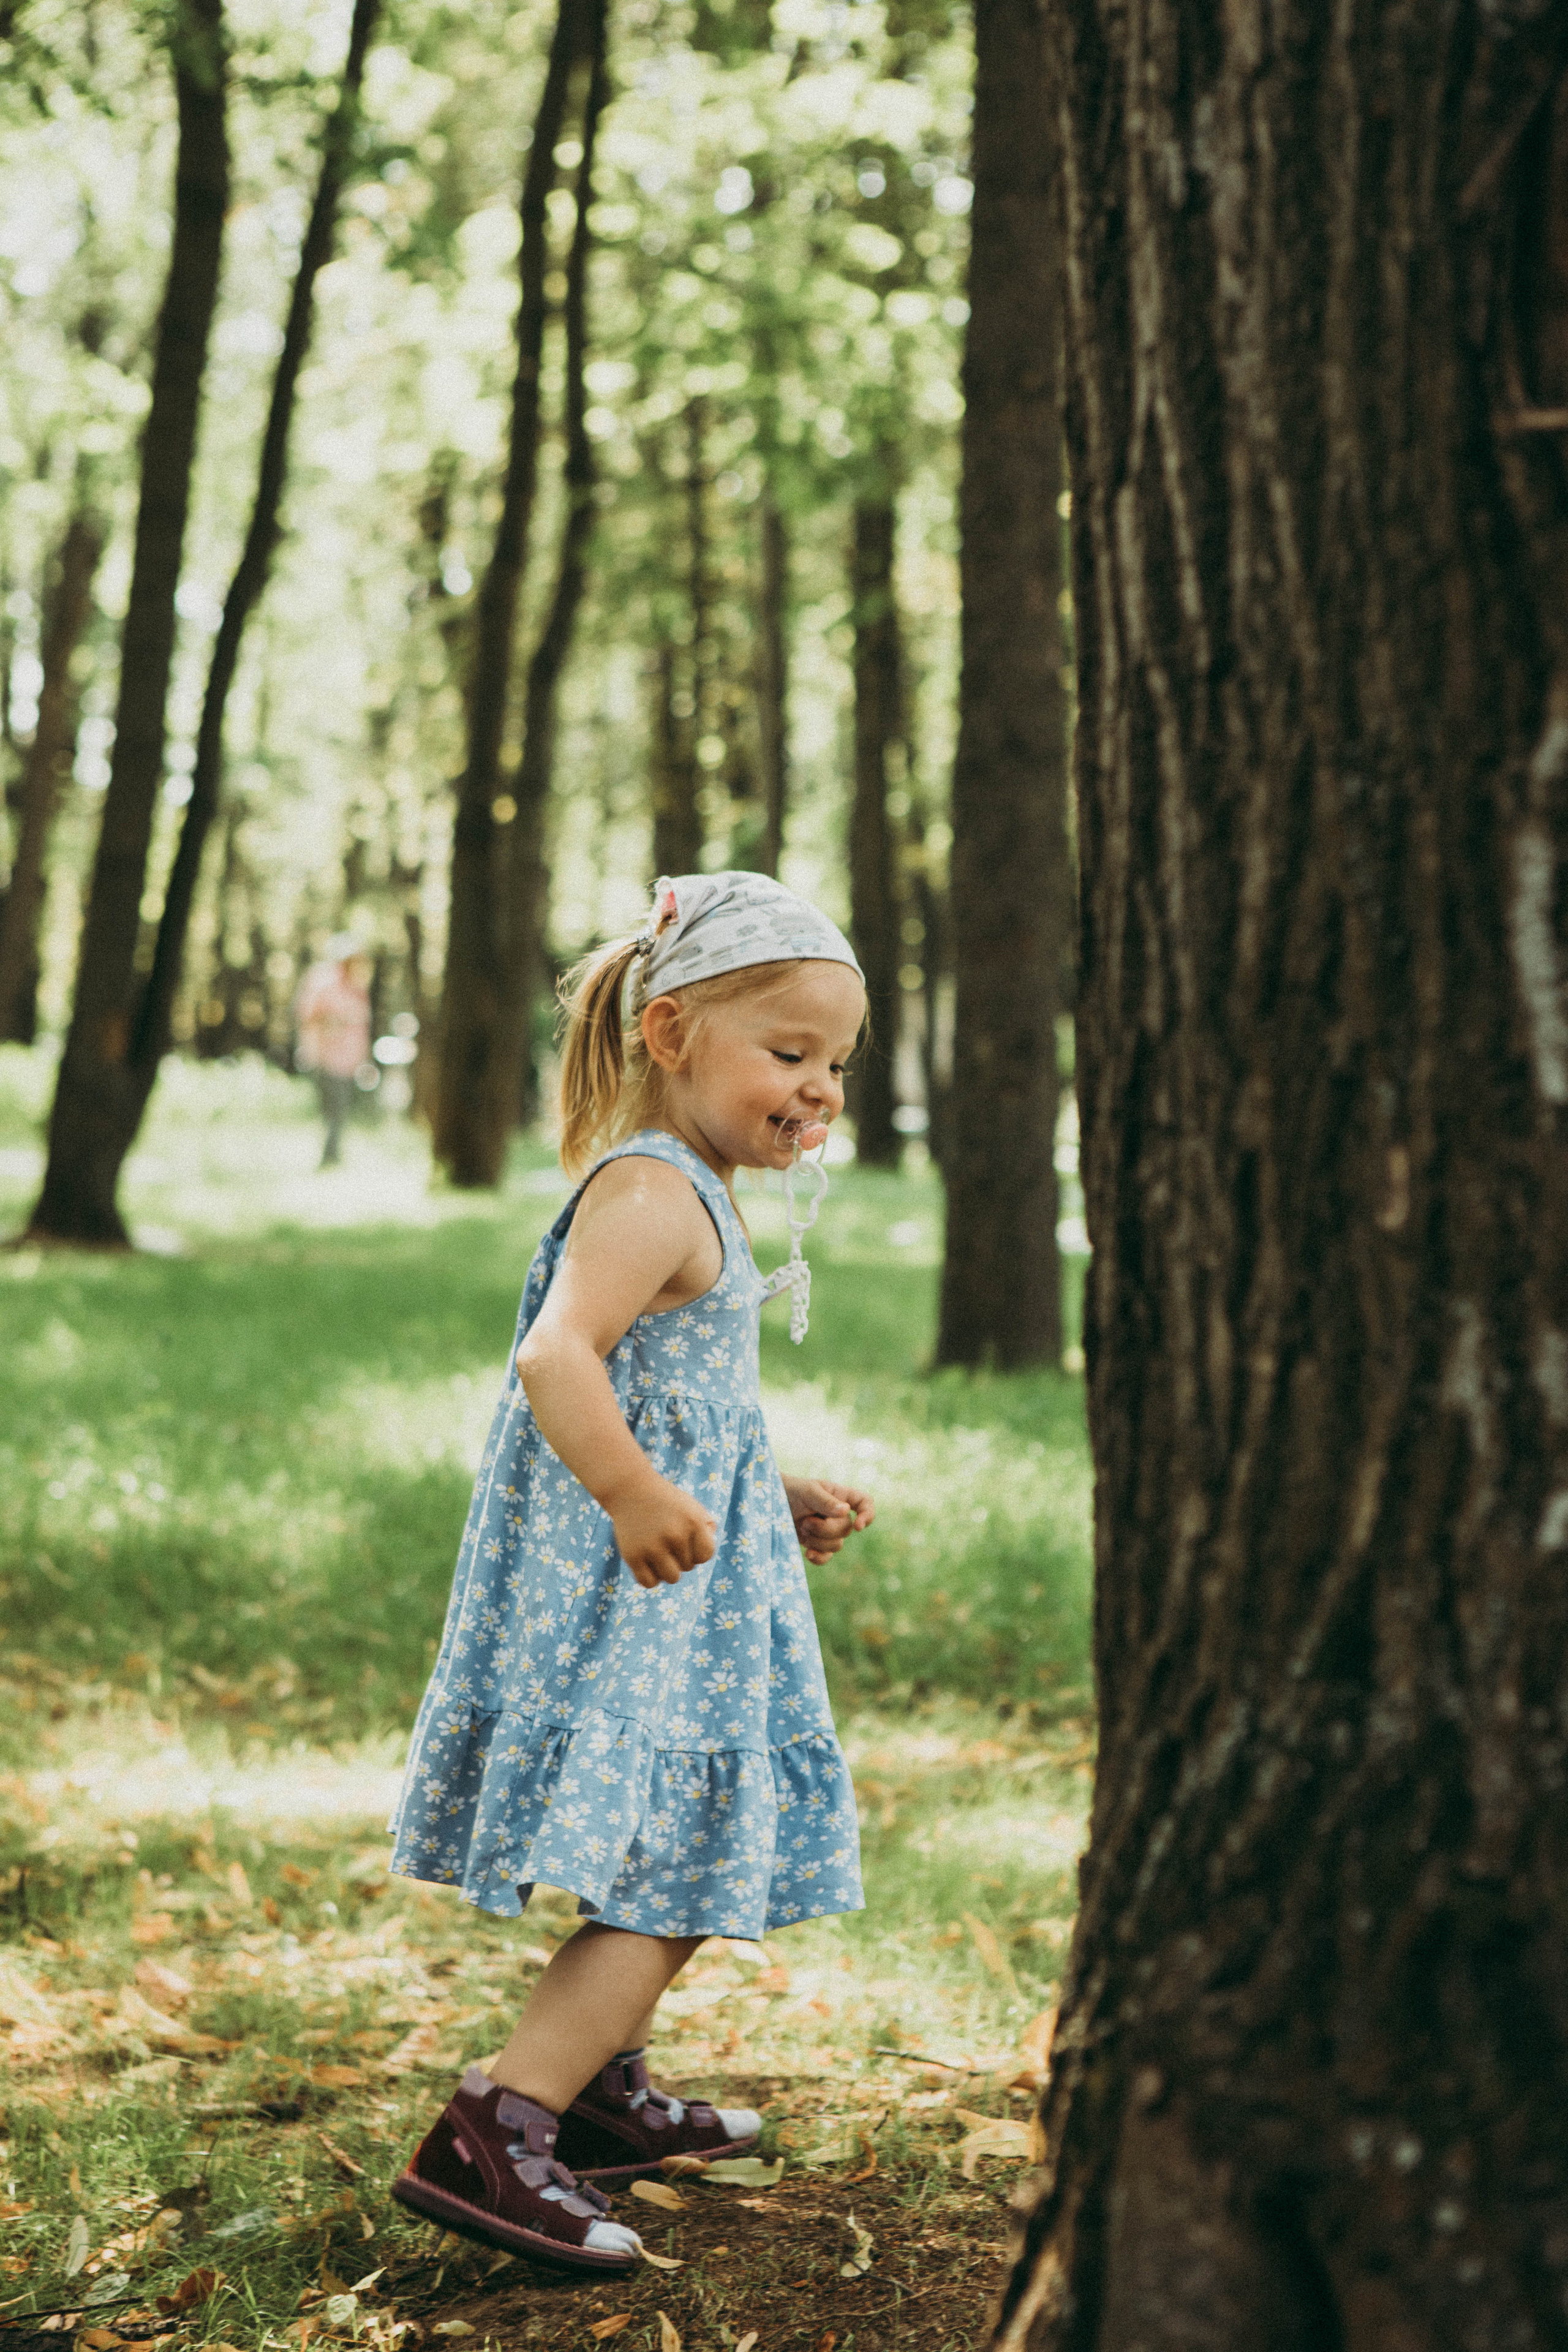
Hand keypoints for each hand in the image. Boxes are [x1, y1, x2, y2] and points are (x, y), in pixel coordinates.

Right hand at [609, 1472, 717, 1589]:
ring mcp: (652, 1547)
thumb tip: (704, 1555)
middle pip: (688, 1567)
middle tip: (667, 1539)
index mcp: (693, 1522)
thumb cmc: (666, 1502)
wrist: (630, 1489)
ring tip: (660, 1554)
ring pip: (672, 1578)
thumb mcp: (692, 1507)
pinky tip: (648, 1563)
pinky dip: (651, 1578)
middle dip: (680, 1556)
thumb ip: (707, 1528)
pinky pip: (649, 1583)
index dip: (697, 1551)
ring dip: (668, 1570)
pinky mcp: (632, 1556)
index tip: (687, 1540)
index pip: (705, 1555)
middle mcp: (674, 1535)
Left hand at [784, 1477, 873, 1564]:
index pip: (865, 1503)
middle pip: (847, 1529)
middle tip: (806, 1520)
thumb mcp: (807, 1491)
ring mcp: (827, 1530)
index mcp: (840, 1495)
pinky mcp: (815, 1544)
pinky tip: (807, 1553)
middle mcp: (837, 1514)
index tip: (859, 1526)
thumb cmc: (790, 1491)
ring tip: (801, 1527)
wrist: (769, 1505)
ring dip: (817, 1540)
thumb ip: (825, 1501)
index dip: (868, 1515)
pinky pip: (826, 1557)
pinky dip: (818, 1557)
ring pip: (837, 1545)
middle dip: (826, 1528)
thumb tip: (846, 1511)